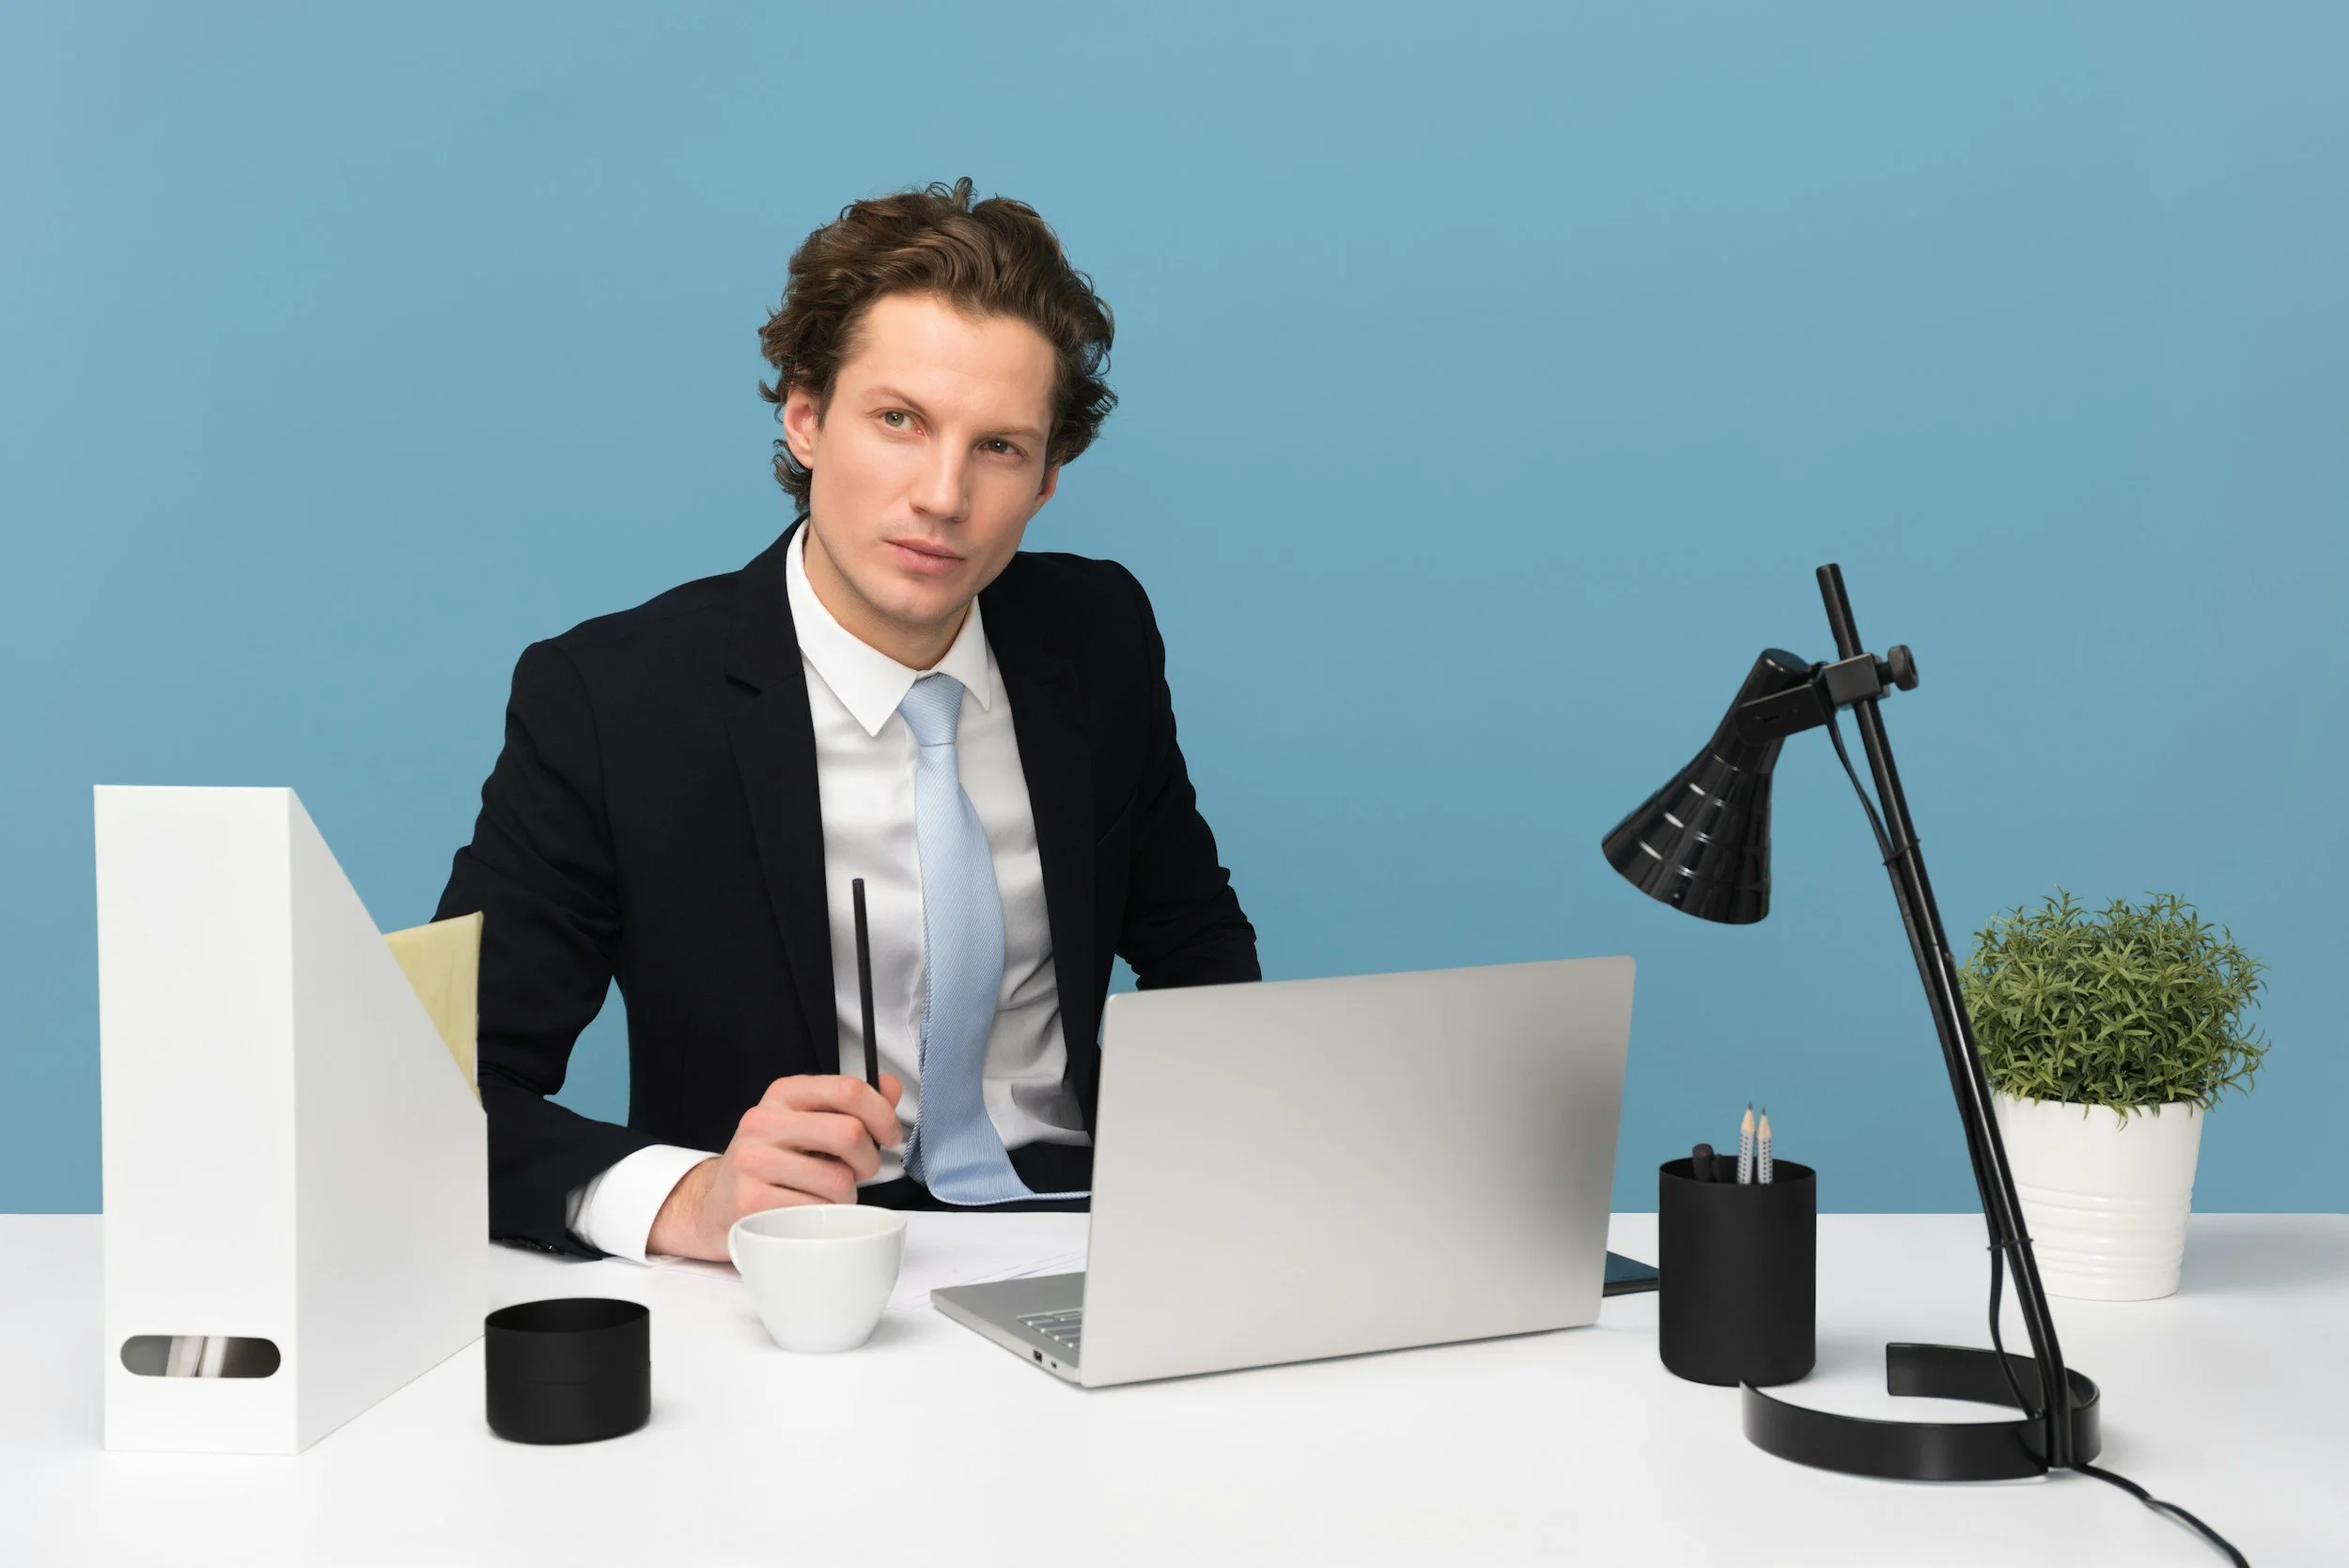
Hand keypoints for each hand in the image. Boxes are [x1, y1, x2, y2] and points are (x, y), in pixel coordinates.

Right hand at [646, 1073, 903, 1261]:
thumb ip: (852, 1105)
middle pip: (849, 1133)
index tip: (889, 1136)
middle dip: (869, 1161)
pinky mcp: (750, 1201)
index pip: (848, 1088)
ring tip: (825, 1195)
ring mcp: (752, 1161)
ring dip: (845, 1197)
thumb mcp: (808, 1123)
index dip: (883, 1114)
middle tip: (859, 1172)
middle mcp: (763, 1121)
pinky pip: (816, 1212)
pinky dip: (823, 1218)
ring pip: (838, 1181)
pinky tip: (806, 1212)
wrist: (716, 1203)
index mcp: (783, 1094)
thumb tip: (891, 1087)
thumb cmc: (773, 1163)